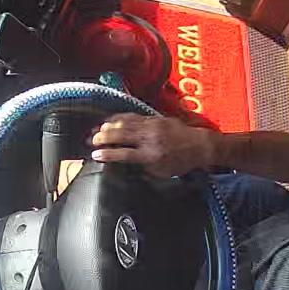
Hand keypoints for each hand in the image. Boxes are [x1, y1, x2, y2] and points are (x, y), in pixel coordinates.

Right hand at [90, 114, 221, 177]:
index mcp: (151, 156)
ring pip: (124, 123)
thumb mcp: (161, 173)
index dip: (108, 154)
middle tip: (90, 140)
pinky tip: (110, 120)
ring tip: (95, 130)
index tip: (95, 155)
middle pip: (120, 135)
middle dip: (102, 137)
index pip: (124, 154)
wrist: (198, 146)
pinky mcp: (154, 118)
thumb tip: (125, 165)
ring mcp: (152, 126)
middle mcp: (149, 139)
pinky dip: (119, 118)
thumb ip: (142, 168)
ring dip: (107, 126)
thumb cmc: (179, 163)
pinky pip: (132, 117)